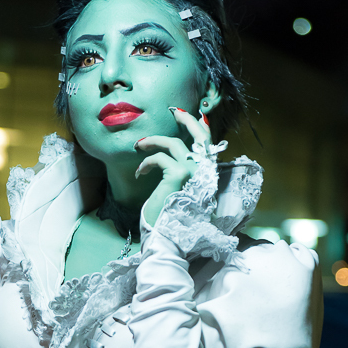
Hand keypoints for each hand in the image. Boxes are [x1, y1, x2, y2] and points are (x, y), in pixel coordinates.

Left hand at [135, 108, 210, 225]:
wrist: (169, 235)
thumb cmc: (172, 216)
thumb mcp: (181, 191)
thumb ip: (183, 174)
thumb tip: (174, 158)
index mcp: (207, 175)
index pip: (209, 145)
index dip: (202, 128)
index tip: (193, 115)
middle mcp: (205, 171)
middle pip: (200, 135)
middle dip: (186, 120)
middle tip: (173, 112)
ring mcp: (193, 172)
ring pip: (173, 143)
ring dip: (153, 141)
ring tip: (139, 145)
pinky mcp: (178, 174)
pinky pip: (159, 158)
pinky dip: (145, 162)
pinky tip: (138, 172)